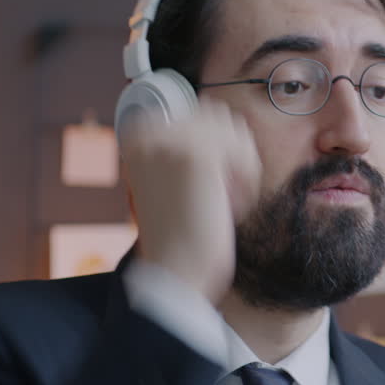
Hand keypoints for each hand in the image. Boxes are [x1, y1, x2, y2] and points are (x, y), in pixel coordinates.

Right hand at [121, 97, 261, 305]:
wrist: (174, 271)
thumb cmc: (180, 233)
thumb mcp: (173, 180)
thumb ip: (188, 146)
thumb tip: (225, 120)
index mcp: (137, 135)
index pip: (200, 113)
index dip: (218, 149)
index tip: (208, 185)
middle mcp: (148, 131)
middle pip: (219, 117)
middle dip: (230, 156)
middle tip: (218, 196)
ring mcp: (171, 140)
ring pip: (235, 132)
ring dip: (240, 167)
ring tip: (223, 201)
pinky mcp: (196, 156)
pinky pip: (244, 151)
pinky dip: (247, 180)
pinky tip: (230, 205)